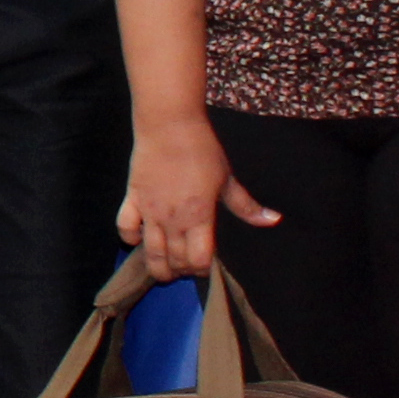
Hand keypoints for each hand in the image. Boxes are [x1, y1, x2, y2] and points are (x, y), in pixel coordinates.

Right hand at [117, 114, 276, 281]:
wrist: (169, 126)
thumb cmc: (202, 151)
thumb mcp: (228, 179)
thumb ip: (246, 206)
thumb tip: (273, 220)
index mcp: (200, 217)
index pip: (199, 259)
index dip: (203, 269)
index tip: (206, 265)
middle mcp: (173, 219)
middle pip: (175, 260)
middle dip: (182, 270)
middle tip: (186, 266)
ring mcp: (149, 211)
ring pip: (150, 251)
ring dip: (157, 266)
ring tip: (164, 268)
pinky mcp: (132, 199)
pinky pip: (125, 227)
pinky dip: (130, 237)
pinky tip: (139, 237)